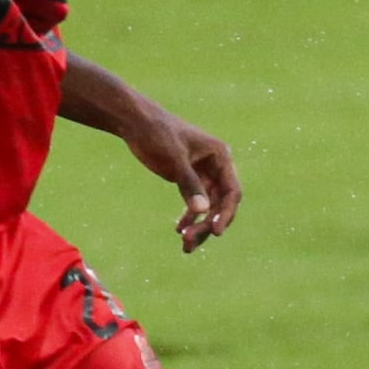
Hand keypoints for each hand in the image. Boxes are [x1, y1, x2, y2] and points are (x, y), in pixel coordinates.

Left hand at [119, 107, 240, 251]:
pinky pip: (195, 202)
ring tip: (185, 245)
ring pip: (207, 206)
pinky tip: (179, 230)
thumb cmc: (157, 134)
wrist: (136, 122)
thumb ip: (189, 185)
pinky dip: (188, 217)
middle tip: (189, 242)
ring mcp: (203, 173)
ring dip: (198, 225)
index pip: (231, 191)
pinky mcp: (188, 177)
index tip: (216, 232)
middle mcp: (216, 166)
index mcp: (220, 156)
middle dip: (207, 224)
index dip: (226, 213)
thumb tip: (202, 211)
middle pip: (220, 203)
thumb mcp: (174, 160)